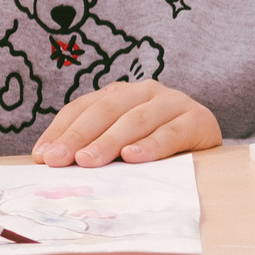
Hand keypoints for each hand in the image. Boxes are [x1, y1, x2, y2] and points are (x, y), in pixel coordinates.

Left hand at [33, 81, 220, 166]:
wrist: (212, 149)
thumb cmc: (158, 152)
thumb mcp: (122, 147)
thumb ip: (93, 149)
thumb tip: (48, 162)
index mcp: (122, 94)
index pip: (84, 107)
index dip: (61, 130)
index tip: (42, 156)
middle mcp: (146, 92)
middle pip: (106, 111)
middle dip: (79, 136)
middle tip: (60, 160)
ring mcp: (174, 102)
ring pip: (135, 119)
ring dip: (109, 141)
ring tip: (89, 161)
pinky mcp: (199, 120)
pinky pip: (171, 132)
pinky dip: (151, 145)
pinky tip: (133, 157)